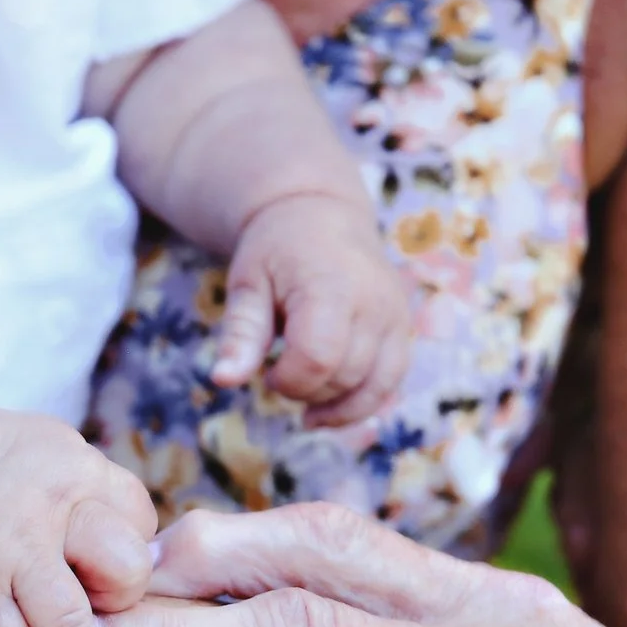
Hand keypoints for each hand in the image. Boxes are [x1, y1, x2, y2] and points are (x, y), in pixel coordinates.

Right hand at [0, 407, 156, 626]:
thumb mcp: (57, 454)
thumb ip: (99, 502)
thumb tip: (136, 566)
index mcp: (85, 475)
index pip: (143, 532)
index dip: (123, 561)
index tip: (93, 570)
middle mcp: (56, 509)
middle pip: (127, 577)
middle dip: (115, 611)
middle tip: (89, 622)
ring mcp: (10, 551)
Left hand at [208, 192, 414, 427]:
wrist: (321, 216)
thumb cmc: (276, 251)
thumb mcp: (247, 283)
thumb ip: (240, 333)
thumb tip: (223, 381)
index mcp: (332, 285)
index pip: (318, 357)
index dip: (289, 380)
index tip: (267, 372)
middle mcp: (374, 301)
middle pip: (344, 376)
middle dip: (305, 390)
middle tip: (279, 372)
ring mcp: (395, 316)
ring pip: (373, 388)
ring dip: (333, 404)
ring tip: (303, 393)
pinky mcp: (403, 329)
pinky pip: (391, 383)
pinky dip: (361, 404)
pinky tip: (329, 410)